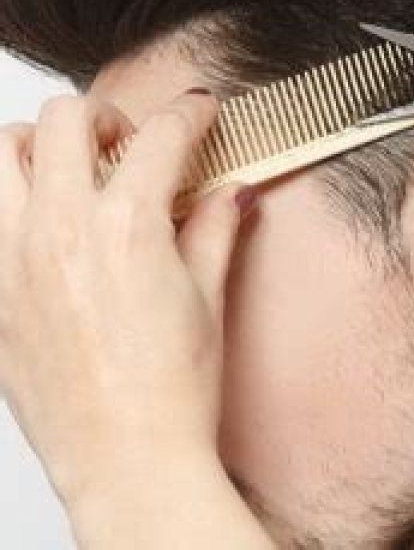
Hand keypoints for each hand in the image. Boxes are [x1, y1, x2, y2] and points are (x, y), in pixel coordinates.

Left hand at [0, 88, 254, 508]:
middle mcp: (61, 231)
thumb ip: (216, 227)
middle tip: (130, 140)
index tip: (198, 110)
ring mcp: (14, 258)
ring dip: (43, 144)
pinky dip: (15, 197)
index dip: (188, 111)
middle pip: (67, 118)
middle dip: (108, 114)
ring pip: (3, 151)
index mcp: (128, 227)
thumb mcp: (207, 298)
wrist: (127, 461)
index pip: (160, 135)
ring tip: (76, 169)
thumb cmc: (171, 391)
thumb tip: (232, 192)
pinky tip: (49, 224)